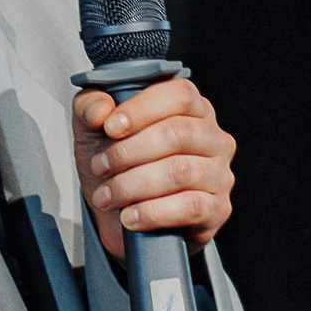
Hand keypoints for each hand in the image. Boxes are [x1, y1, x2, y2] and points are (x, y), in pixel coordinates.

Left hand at [74, 79, 235, 262]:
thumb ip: (90, 108)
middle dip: (129, 152)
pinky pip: (191, 207)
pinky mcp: (218, 208)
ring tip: (107, 196)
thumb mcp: (94, 130)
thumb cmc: (118, 167)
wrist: (122, 216)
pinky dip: (153, 212)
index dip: (141, 109)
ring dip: (133, 185)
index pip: (179, 95)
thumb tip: (100, 111)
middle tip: (100, 167)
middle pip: (178, 133)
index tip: (110, 128)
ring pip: (181, 172)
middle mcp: (213, 138)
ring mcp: (219, 174)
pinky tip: (130, 216)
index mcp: (192, 109)